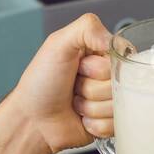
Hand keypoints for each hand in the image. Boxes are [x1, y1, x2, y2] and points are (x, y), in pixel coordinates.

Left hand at [7, 12, 113, 153]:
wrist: (32, 119)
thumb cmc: (40, 82)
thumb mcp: (58, 44)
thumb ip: (87, 28)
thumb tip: (114, 40)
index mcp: (100, 54)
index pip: (122, 58)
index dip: (101, 67)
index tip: (81, 67)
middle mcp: (107, 77)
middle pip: (120, 83)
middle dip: (92, 88)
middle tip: (74, 86)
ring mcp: (110, 101)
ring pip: (117, 105)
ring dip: (91, 107)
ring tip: (75, 103)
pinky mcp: (110, 124)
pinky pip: (114, 125)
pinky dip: (94, 123)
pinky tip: (80, 118)